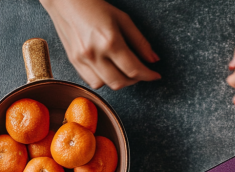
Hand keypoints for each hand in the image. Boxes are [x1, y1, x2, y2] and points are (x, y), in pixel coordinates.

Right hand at [40, 0, 160, 89]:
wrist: (64, 0)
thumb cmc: (94, 6)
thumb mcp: (122, 19)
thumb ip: (140, 42)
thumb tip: (154, 60)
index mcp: (109, 41)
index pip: (134, 69)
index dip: (148, 75)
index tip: (155, 75)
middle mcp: (95, 53)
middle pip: (121, 82)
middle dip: (134, 80)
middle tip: (139, 72)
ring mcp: (82, 59)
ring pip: (107, 85)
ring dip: (119, 81)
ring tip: (123, 70)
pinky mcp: (74, 62)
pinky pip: (93, 81)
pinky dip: (104, 80)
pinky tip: (108, 69)